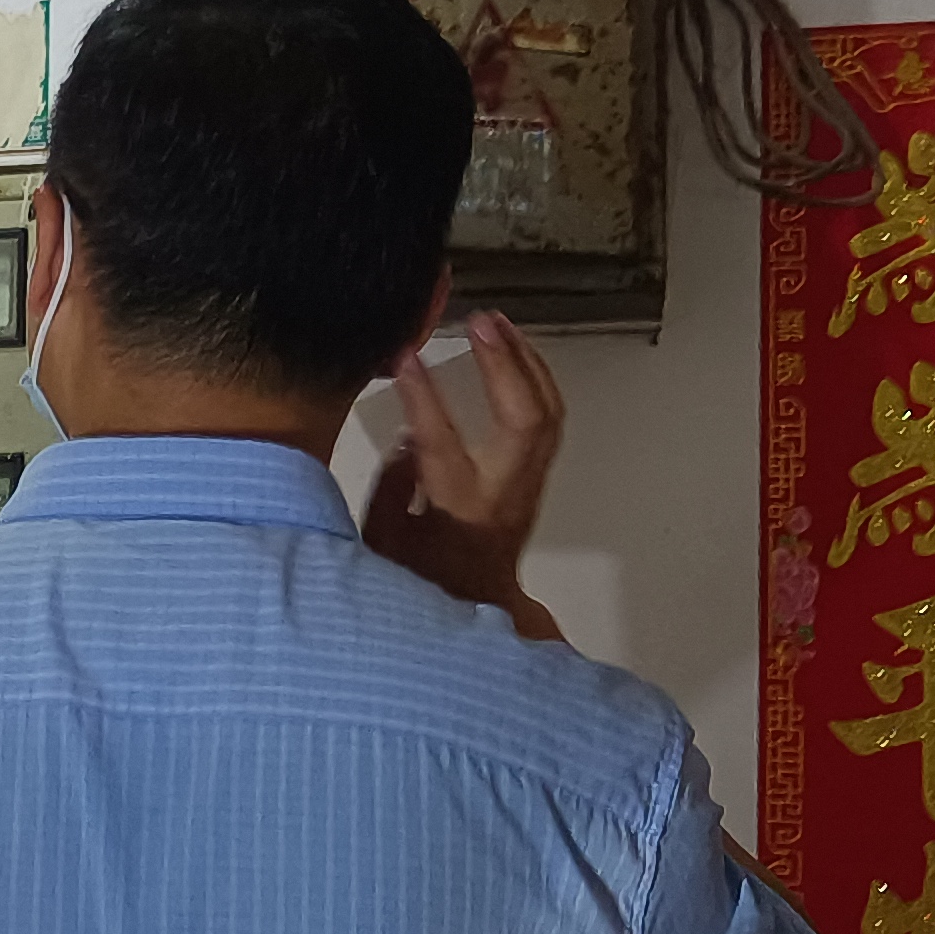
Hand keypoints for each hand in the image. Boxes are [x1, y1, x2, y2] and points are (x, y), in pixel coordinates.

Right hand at [363, 310, 566, 637]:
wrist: (477, 611)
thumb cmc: (427, 582)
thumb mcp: (385, 545)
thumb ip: (393, 489)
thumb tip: (408, 438)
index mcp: (459, 510)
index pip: (441, 441)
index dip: (423, 395)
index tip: (405, 358)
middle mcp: (503, 493)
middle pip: (525, 418)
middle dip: (505, 364)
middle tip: (481, 323)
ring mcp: (528, 484)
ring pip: (548, 413)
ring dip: (527, 362)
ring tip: (500, 325)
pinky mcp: (537, 477)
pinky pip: (549, 419)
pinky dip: (536, 380)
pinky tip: (518, 356)